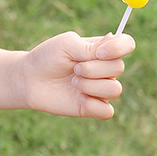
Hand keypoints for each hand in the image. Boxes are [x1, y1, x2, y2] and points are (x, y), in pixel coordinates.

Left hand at [21, 31, 135, 119]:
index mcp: (101, 49)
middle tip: (74, 69)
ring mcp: (100, 89)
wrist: (29, 79)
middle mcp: (105, 69)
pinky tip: (79, 99)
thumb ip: (90, 47)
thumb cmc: (47, 57)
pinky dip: (93, 105)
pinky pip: (107, 111)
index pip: (127, 44)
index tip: (98, 53)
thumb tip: (111, 49)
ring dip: (91, 86)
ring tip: (73, 83)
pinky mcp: (93, 107)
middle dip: (93, 69)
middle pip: (119, 68)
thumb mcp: (66, 45)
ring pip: (115, 90)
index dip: (119, 48)